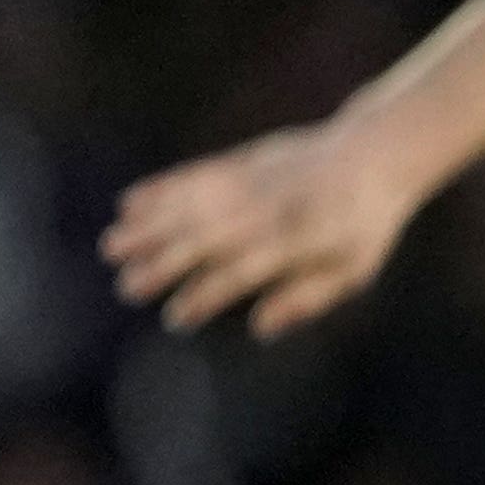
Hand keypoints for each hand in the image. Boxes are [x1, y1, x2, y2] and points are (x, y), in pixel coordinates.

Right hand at [105, 116, 438, 335]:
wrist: (372, 155)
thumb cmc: (364, 226)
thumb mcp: (352, 270)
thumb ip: (306, 298)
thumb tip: (260, 329)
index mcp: (297, 243)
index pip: (240, 274)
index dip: (206, 297)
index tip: (176, 319)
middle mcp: (267, 211)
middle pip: (205, 240)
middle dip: (162, 264)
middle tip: (127, 288)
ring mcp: (251, 182)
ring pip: (190, 206)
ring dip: (148, 226)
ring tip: (112, 248)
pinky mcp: (240, 161)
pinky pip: (193, 175)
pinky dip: (160, 188)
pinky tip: (128, 203)